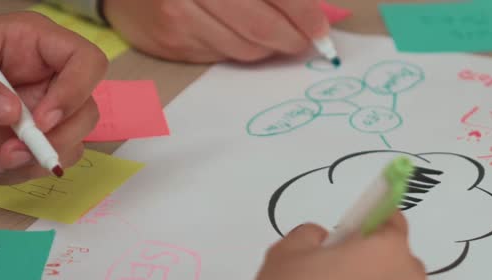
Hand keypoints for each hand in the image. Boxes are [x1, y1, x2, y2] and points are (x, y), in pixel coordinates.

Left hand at [0, 12, 106, 183]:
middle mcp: (46, 79)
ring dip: (27, 164)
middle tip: (10, 152)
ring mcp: (37, 112)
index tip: (41, 121)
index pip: (86, 62)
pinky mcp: (21, 140)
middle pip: (84, 113)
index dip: (75, 92)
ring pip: (65, 146)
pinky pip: (35, 165)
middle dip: (52, 141)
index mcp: (34, 43)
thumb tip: (10, 113)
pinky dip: (9, 174)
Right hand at [103, 0, 328, 62]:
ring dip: (267, 46)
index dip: (304, 14)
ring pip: (244, 48)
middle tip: (306, 39)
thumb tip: (314, 11)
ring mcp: (179, 20)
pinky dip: (239, 49)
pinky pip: (221, 57)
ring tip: (273, 35)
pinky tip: (236, 34)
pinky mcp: (171, 44)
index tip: (320, 28)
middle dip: (292, 38)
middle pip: (261, 28)